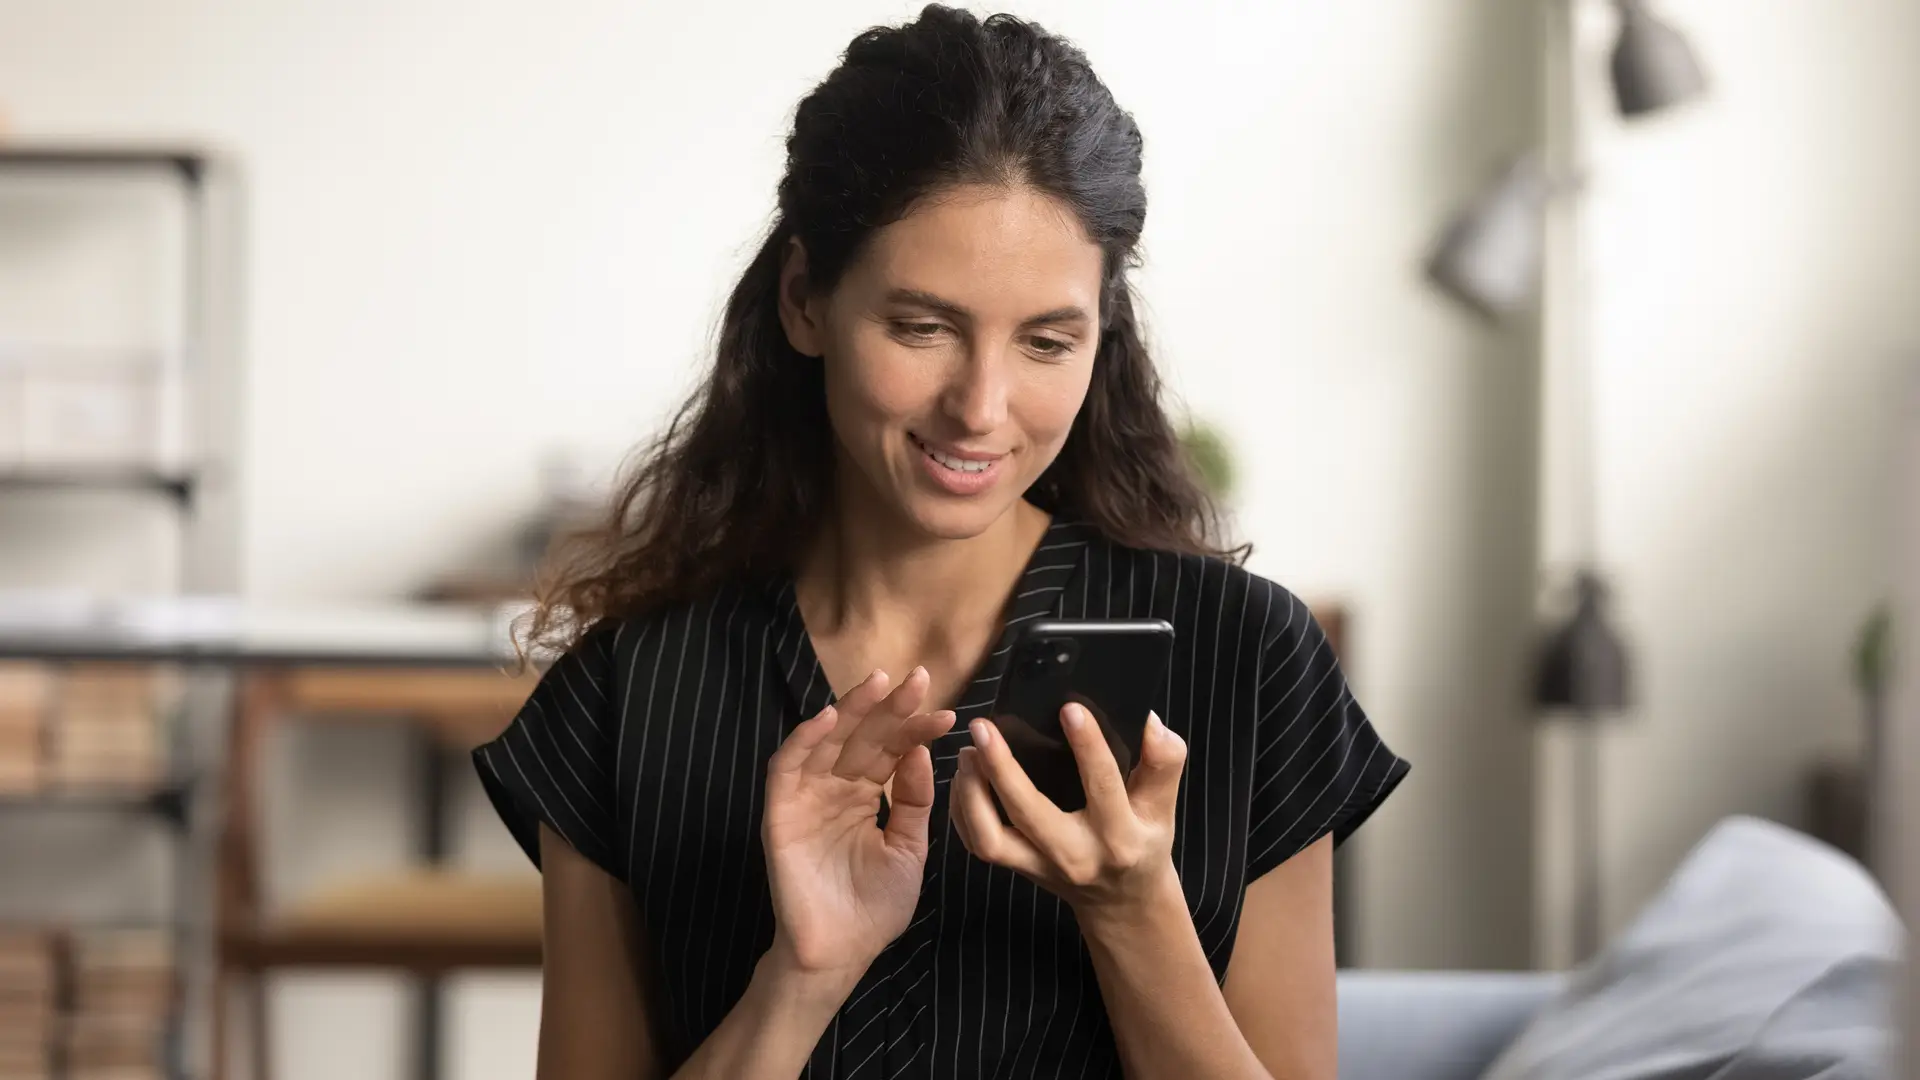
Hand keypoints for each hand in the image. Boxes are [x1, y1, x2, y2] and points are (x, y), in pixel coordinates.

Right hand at [761, 667, 956, 980]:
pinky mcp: (781, 813)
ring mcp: (807, 797)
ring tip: (877, 684)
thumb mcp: (909, 849)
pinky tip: (828, 718)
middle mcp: (836, 789)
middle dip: (889, 707)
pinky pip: (787, 768)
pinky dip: (804, 740)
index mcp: (867, 796)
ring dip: (850, 710)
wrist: (842, 952)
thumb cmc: (874, 907)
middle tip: (918, 679)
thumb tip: (922, 751)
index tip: (947, 714)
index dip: (915, 729)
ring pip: (827, 741)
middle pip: (862, 737)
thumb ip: (915, 802)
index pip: (891, 750)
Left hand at [951, 704, 1187, 918]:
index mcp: (1119, 836)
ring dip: (971, 792)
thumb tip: (1149, 720)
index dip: (1088, 747)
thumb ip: (1164, 763)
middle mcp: (1075, 855)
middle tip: (984, 726)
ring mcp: (1040, 867)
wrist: (1121, 901)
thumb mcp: (1164, 806)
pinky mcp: (1016, 869)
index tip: (1070, 708)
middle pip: (1029, 812)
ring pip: (989, 838)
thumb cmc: (1142, 842)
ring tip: (968, 751)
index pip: (1103, 787)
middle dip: (1001, 768)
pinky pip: (976, 844)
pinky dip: (962, 809)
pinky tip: (964, 776)